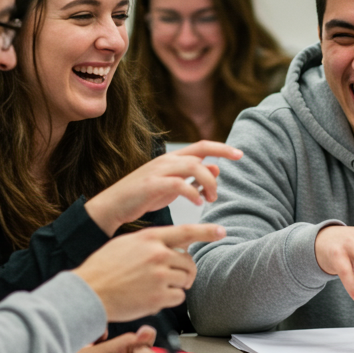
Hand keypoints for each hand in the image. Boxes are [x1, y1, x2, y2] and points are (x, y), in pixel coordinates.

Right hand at [73, 224, 223, 321]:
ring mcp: (159, 276)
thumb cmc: (104, 269)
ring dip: (176, 286)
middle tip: (173, 277)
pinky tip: (153, 298)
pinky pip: (179, 298)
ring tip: (156, 287)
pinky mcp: (159, 297)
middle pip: (189, 262)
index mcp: (149, 237)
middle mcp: (157, 254)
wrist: (89, 292)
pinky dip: (170, 300)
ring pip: (185, 280)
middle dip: (184, 271)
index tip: (221, 231)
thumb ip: (151, 242)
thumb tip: (174, 245)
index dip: (206, 231)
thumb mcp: (126, 243)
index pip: (186, 231)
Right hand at [85, 141, 242, 233]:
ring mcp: (157, 171)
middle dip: (220, 159)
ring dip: (208, 182)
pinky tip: (197, 203)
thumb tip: (216, 168)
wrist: (112, 206)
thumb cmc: (143, 197)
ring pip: (192, 166)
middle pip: (200, 152)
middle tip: (222, 187)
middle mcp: (166, 160)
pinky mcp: (150, 185)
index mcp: (171, 159)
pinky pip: (179, 184)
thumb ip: (193, 178)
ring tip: (210, 199)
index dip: (223, 148)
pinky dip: (192, 193)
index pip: (202, 145)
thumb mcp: (172, 186)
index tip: (241, 154)